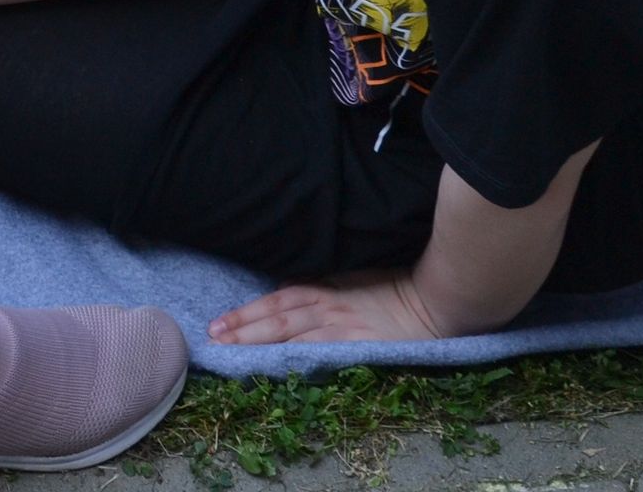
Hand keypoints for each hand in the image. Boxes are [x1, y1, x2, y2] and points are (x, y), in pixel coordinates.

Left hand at [207, 268, 445, 344]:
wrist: (431, 302)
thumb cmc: (395, 286)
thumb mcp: (352, 276)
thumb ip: (323, 283)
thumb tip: (289, 285)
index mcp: (325, 288)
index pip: (277, 299)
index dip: (247, 312)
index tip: (218, 324)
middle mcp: (327, 307)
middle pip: (276, 317)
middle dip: (241, 328)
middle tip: (211, 339)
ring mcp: (340, 327)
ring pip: (290, 334)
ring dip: (257, 343)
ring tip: (228, 350)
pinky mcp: (356, 345)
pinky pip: (319, 351)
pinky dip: (294, 357)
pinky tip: (273, 364)